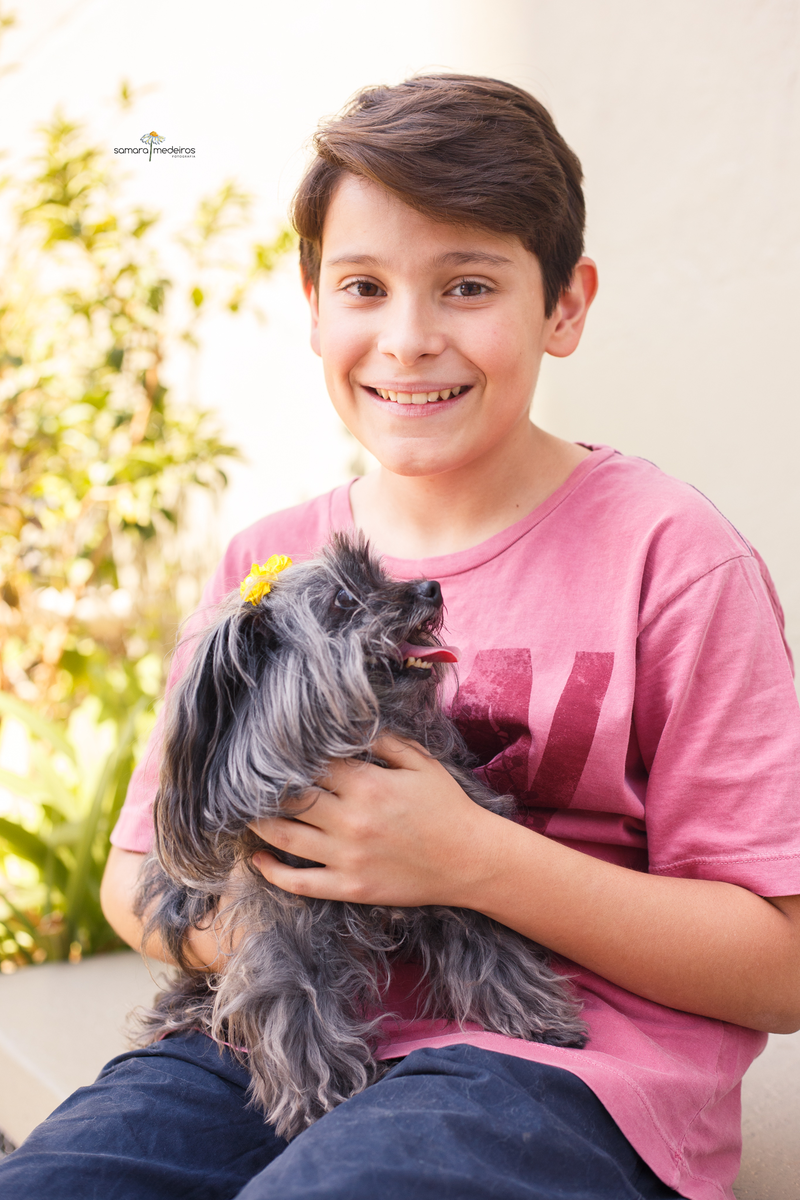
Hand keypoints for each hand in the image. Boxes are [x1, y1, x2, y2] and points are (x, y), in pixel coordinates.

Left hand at [248, 736, 508, 906]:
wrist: (472, 860)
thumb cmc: (447, 807)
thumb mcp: (421, 762)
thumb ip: (385, 740)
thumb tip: (351, 724)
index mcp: (367, 784)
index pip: (310, 763)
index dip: (284, 754)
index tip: (266, 748)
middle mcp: (351, 819)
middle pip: (290, 798)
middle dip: (262, 787)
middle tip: (241, 780)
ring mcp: (347, 857)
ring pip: (284, 837)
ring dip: (257, 823)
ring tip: (241, 813)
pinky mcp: (350, 887)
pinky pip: (300, 883)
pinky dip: (272, 872)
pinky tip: (258, 859)